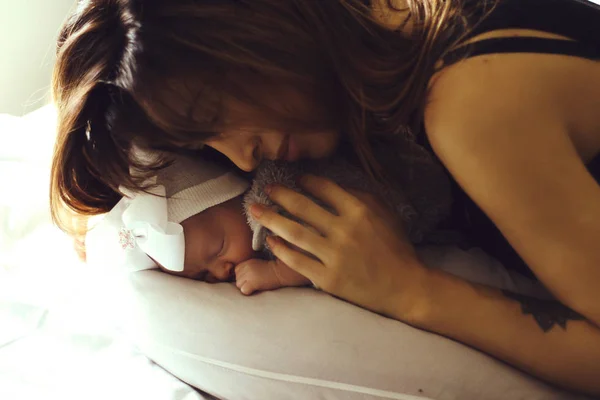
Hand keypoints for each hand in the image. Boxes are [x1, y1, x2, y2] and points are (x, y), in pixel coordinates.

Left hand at [235, 258, 310, 294]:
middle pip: (237, 280)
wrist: (281, 271)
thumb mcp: (256, 264)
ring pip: (239, 286)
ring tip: (256, 285)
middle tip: (255, 282)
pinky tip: (256, 289)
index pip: (236, 272)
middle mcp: (245, 267)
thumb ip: (247, 268)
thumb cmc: (271, 269)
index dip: (243, 276)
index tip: (252, 277)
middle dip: (244, 282)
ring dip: (246, 287)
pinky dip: (249, 291)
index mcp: (246, 262)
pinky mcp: (252, 283)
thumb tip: (240, 278)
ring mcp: (248, 275)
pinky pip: (244, 291)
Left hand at [249, 175, 429, 318]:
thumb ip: (361, 197)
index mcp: (360, 211)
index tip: (296, 179)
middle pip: (302, 207)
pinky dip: (281, 249)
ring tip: (256, 210)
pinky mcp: (328, 278)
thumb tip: (331, 187)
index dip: (306, 181)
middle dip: (280, 195)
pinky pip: (297, 261)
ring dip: (271, 219)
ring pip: (294, 232)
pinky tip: (271, 240)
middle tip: (267, 189)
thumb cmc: (396, 248)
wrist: (405, 287)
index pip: (325, 189)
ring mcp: (334, 255)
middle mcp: (344, 230)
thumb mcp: (386, 214)